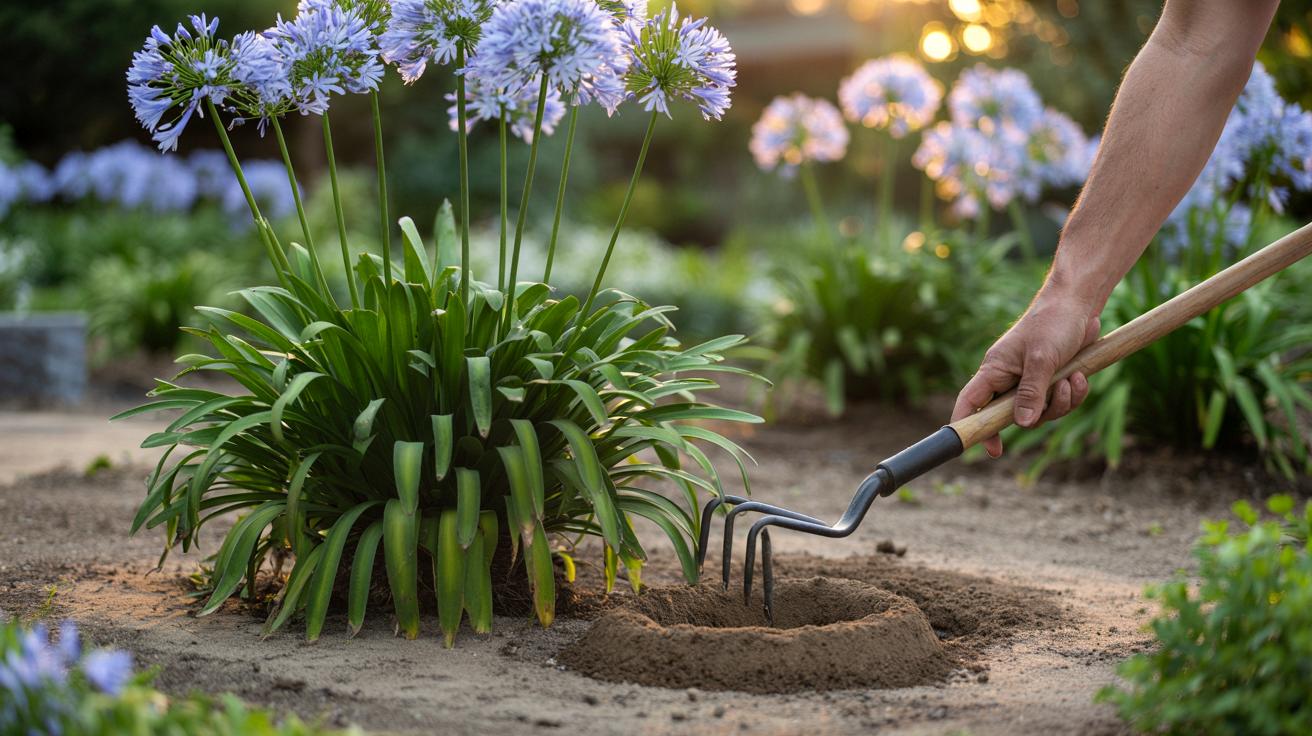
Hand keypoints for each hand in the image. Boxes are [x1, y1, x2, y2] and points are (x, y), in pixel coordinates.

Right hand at [951, 287, 1101, 457]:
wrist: (1078, 303)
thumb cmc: (1053, 322)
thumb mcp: (1042, 358)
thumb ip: (1032, 392)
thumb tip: (1023, 424)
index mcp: (994, 370)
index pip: (970, 402)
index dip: (969, 425)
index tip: (983, 448)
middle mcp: (1008, 378)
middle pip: (1012, 416)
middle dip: (1039, 413)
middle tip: (1055, 397)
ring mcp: (1029, 381)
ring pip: (1040, 412)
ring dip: (1061, 402)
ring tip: (1072, 379)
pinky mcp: (1050, 380)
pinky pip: (1058, 402)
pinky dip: (1072, 394)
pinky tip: (1080, 376)